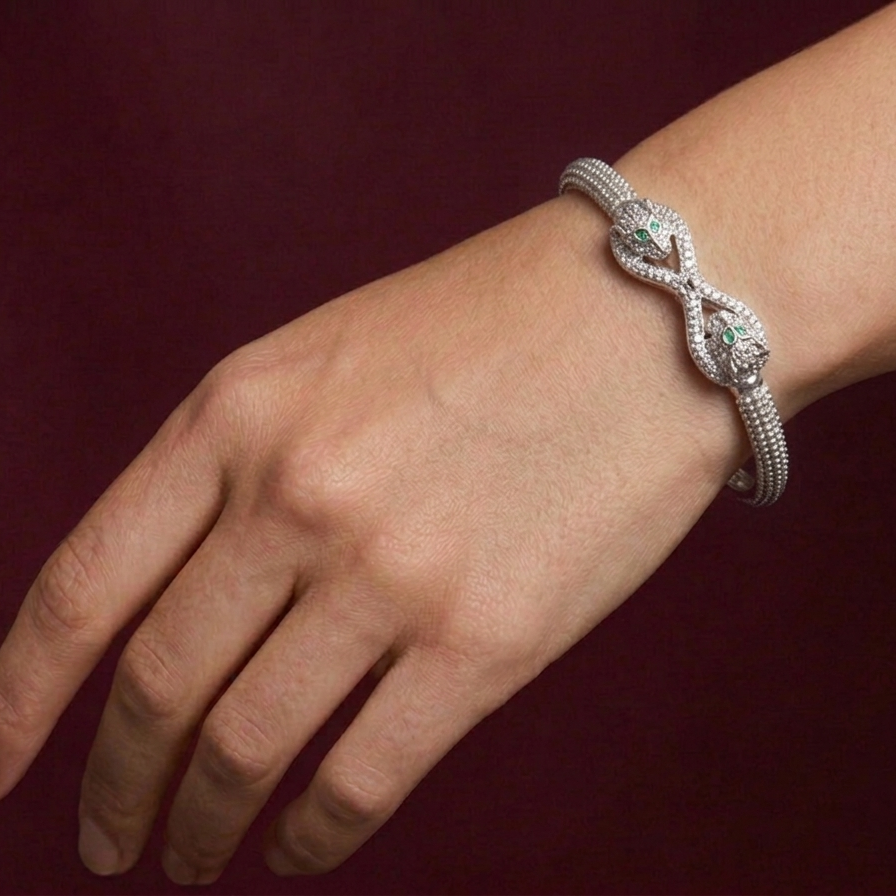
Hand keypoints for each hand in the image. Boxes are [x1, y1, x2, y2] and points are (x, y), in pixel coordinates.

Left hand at [0, 195, 739, 883]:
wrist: (648, 310)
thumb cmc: (490, 324)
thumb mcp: (325, 362)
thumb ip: (244, 471)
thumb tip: (190, 602)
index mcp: (236, 412)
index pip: (82, 588)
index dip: (17, 700)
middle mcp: (296, 497)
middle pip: (158, 687)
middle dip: (120, 785)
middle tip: (114, 841)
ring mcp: (390, 574)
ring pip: (250, 747)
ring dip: (208, 823)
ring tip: (198, 855)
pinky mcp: (489, 641)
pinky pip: (363, 775)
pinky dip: (315, 834)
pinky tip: (300, 847)